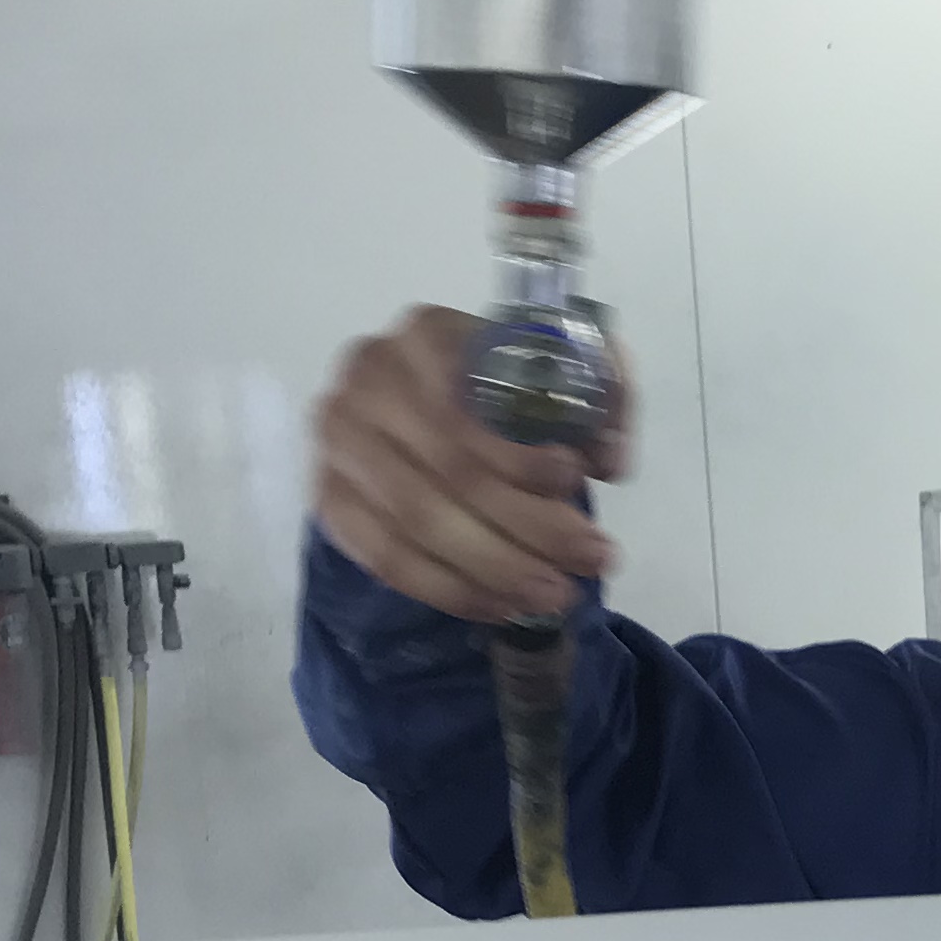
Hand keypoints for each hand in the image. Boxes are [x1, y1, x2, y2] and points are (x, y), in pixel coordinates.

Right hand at [311, 303, 634, 623]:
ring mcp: (340, 442)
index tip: (577, 480)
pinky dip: (450, 591)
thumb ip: (600, 396)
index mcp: (428, 334)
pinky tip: (501, 605)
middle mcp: (370, 379)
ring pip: (420, 522)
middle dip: (532, 525)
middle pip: (452, 471)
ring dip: (497, 569)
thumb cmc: (498, 389)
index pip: (471, 402)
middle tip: (592, 558)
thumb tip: (610, 460)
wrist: (414, 413)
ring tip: (556, 595)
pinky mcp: (329, 499)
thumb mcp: (557, 370)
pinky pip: (388, 559)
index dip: (522, 452)